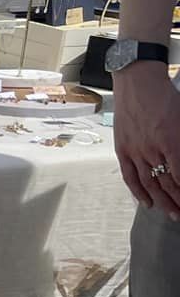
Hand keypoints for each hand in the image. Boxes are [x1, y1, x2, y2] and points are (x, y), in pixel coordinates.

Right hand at [112, 59, 179, 215]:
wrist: (138, 82)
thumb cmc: (165, 96)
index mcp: (172, 141)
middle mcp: (153, 149)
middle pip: (167, 184)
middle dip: (178, 201)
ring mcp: (136, 151)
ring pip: (149, 184)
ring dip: (161, 202)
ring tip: (171, 214)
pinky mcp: (123, 149)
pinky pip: (130, 176)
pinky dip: (138, 192)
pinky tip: (146, 203)